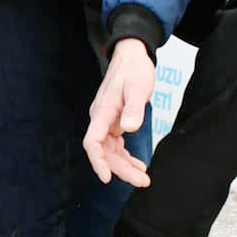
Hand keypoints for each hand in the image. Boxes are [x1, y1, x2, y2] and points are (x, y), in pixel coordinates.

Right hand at [83, 39, 155, 185]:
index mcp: (103, 112)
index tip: (107, 177)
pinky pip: (116, 145)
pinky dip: (126, 157)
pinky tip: (138, 165)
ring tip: (143, 178)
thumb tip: (129, 128)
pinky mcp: (114, 121)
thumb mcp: (138, 87)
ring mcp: (106, 121)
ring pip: (111, 151)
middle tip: (142, 182)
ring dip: (125, 166)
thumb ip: (134, 109)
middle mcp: (101, 119)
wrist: (131, 55)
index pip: (93, 142)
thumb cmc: (134, 69)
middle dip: (121, 169)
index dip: (98, 161)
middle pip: (104, 152)